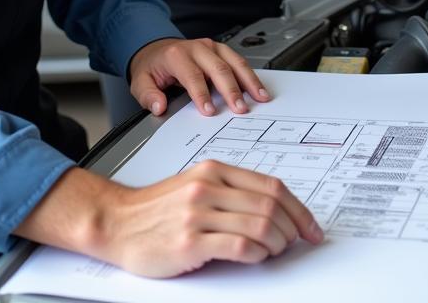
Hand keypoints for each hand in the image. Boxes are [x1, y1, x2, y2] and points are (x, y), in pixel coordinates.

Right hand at [17, 161, 323, 277]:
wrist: (117, 222)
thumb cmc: (158, 209)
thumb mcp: (197, 186)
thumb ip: (232, 192)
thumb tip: (274, 210)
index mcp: (216, 170)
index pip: (272, 186)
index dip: (298, 208)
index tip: (310, 225)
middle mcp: (210, 186)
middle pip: (270, 204)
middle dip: (294, 226)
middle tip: (300, 241)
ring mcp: (199, 213)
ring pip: (259, 224)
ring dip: (277, 242)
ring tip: (277, 251)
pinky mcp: (190, 241)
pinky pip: (238, 246)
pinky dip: (257, 253)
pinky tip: (257, 257)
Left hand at [129, 37, 269, 116]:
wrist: (157, 49)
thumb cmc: (153, 66)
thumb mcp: (141, 81)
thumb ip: (148, 95)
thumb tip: (159, 106)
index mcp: (177, 55)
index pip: (192, 76)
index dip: (202, 95)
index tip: (210, 112)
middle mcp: (197, 48)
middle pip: (218, 68)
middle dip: (231, 90)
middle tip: (240, 108)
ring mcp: (212, 47)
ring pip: (234, 62)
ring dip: (248, 81)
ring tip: (260, 97)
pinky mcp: (222, 50)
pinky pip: (239, 61)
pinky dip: (250, 76)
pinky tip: (258, 89)